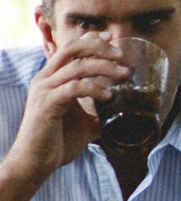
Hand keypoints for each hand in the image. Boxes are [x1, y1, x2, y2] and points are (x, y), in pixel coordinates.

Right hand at [10, 35, 127, 186]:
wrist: (36, 162)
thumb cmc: (58, 141)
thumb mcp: (86, 122)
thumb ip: (100, 112)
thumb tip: (123, 113)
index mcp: (52, 79)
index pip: (70, 48)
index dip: (91, 40)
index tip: (112, 39)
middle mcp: (45, 79)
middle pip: (71, 49)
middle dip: (98, 47)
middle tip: (121, 54)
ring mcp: (44, 90)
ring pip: (76, 67)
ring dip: (103, 67)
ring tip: (124, 74)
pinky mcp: (47, 104)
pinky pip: (73, 88)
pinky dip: (94, 88)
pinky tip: (109, 95)